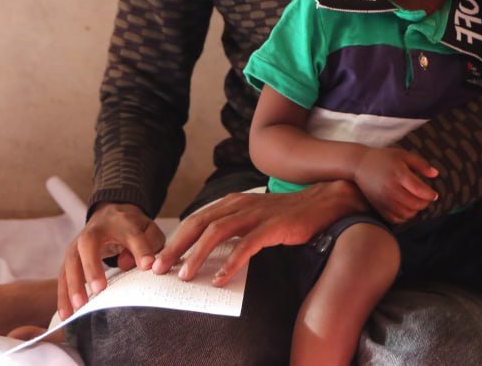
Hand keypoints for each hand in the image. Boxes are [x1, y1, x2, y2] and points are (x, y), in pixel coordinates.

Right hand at [56, 203, 165, 318]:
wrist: (110, 216)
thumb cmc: (132, 229)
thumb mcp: (148, 231)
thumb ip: (150, 244)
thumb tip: (142, 264)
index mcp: (121, 222)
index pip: (132, 235)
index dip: (140, 250)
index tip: (147, 266)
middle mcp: (94, 230)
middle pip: (88, 244)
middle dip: (92, 266)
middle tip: (99, 289)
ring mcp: (78, 243)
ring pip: (71, 262)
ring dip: (73, 285)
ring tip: (79, 307)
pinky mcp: (70, 257)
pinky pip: (63, 276)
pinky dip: (63, 295)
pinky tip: (66, 315)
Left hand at [151, 180, 364, 286]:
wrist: (323, 202)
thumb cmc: (286, 214)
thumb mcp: (253, 217)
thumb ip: (231, 228)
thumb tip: (206, 251)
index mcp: (231, 203)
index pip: (195, 220)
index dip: (174, 239)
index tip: (158, 260)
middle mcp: (239, 204)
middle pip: (198, 224)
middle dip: (176, 247)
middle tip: (159, 269)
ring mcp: (256, 214)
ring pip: (217, 232)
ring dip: (197, 254)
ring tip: (185, 275)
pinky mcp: (273, 226)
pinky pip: (247, 244)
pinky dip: (231, 262)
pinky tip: (221, 279)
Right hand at [353, 147, 438, 223]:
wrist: (359, 164)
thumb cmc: (384, 158)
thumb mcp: (403, 155)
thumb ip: (421, 164)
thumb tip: (436, 174)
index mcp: (399, 174)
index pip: (420, 190)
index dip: (430, 194)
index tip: (434, 194)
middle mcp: (391, 189)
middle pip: (415, 204)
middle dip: (425, 203)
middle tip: (426, 198)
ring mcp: (384, 199)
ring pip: (407, 214)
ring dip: (415, 210)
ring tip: (416, 202)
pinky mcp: (379, 206)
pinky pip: (395, 219)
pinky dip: (404, 217)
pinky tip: (406, 208)